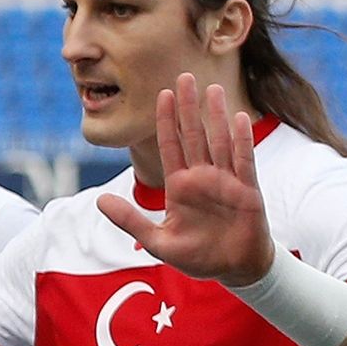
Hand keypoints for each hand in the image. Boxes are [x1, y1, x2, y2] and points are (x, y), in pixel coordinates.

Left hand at [97, 74, 274, 284]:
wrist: (233, 269)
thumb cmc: (198, 255)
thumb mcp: (157, 241)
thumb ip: (130, 220)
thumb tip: (99, 202)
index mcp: (179, 186)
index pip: (171, 146)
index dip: (166, 120)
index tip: (162, 93)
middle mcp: (202, 177)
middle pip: (194, 135)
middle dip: (188, 107)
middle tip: (184, 76)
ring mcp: (225, 181)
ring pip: (219, 140)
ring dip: (215, 115)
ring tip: (212, 88)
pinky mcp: (247, 189)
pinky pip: (243, 160)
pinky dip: (241, 141)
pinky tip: (238, 119)